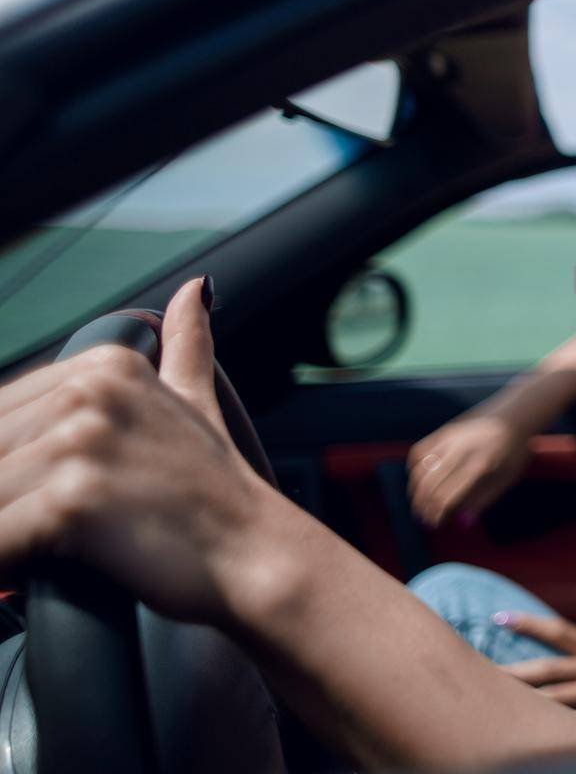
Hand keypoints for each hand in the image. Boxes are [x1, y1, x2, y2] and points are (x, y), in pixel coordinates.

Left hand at [0, 278, 285, 622]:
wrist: (258, 557)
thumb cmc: (219, 495)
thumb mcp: (198, 401)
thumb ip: (186, 345)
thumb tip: (195, 290)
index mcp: (105, 368)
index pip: (1, 416)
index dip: (10, 466)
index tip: (30, 493)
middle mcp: (89, 395)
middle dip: (6, 497)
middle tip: (34, 522)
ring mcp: (81, 444)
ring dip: (4, 529)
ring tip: (33, 549)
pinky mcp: (72, 500)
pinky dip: (2, 565)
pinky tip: (19, 576)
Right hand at [407, 414, 530, 527]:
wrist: (516, 416)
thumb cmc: (513, 453)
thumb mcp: (506, 480)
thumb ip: (482, 502)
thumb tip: (461, 523)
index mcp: (479, 465)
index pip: (446, 496)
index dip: (437, 514)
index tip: (435, 524)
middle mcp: (460, 450)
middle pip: (429, 485)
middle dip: (422, 505)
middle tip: (423, 518)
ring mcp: (450, 438)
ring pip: (420, 469)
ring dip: (415, 490)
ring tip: (419, 504)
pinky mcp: (444, 431)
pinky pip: (419, 452)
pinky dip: (415, 469)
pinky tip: (420, 481)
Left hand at [498, 613, 575, 739]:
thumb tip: (563, 664)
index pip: (559, 631)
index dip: (528, 623)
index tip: (500, 617)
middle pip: (547, 668)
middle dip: (514, 671)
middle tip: (482, 672)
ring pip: (556, 697)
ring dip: (526, 703)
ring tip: (498, 707)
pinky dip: (559, 730)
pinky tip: (538, 736)